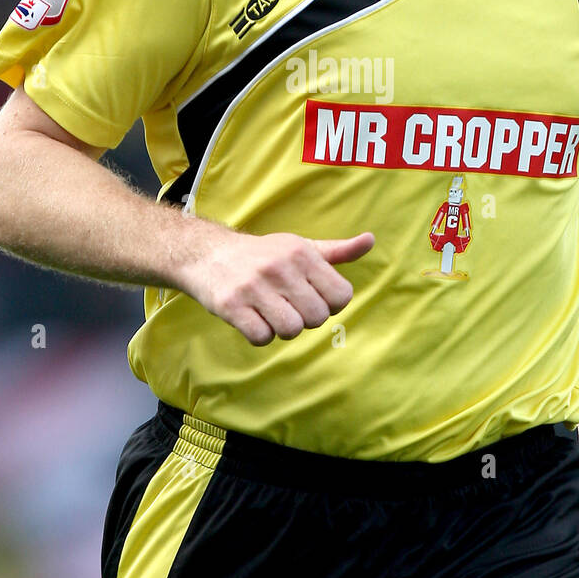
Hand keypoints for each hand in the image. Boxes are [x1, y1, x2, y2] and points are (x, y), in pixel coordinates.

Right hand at [180, 227, 374, 345]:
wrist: (208, 254)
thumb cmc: (263, 255)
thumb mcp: (301, 247)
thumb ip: (337, 251)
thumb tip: (370, 240)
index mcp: (302, 253)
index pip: (341, 296)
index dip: (330, 304)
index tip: (313, 298)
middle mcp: (280, 267)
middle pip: (317, 318)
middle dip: (306, 319)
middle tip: (288, 307)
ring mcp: (254, 286)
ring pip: (291, 330)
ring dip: (283, 329)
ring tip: (271, 313)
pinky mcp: (231, 305)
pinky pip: (261, 337)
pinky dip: (260, 335)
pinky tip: (253, 319)